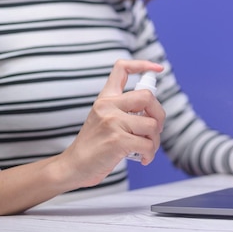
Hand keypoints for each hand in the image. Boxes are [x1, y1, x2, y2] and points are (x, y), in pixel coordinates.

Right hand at [59, 60, 165, 187]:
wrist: (73, 166)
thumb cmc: (94, 145)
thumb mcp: (103, 118)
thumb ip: (123, 108)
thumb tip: (153, 108)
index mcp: (105, 98)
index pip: (122, 69)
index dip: (143, 65)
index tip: (158, 69)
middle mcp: (108, 106)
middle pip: (147, 96)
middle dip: (159, 114)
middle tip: (155, 128)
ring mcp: (112, 122)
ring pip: (151, 124)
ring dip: (155, 140)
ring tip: (146, 148)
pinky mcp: (117, 141)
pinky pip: (148, 144)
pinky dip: (150, 154)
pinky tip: (144, 158)